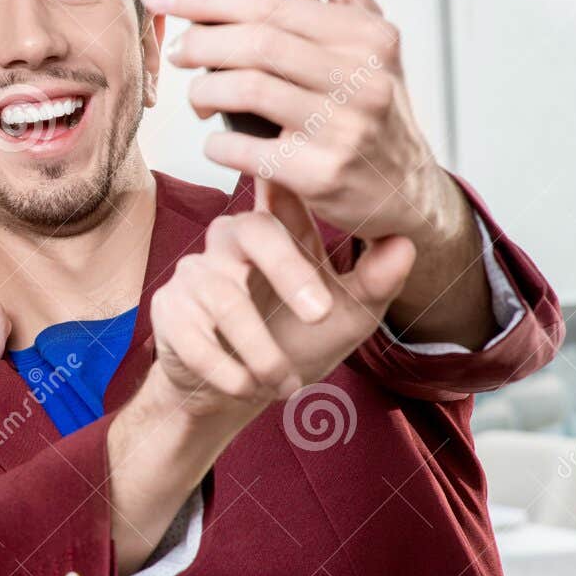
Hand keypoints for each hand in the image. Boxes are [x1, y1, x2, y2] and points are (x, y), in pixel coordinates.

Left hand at [144, 0, 459, 244]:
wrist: (403, 188)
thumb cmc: (373, 106)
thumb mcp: (368, 33)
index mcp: (365, 35)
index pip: (270, 1)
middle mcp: (360, 78)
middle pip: (253, 43)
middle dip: (200, 42)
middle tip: (181, 50)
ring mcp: (342, 129)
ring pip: (245, 91)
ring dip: (203, 92)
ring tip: (199, 94)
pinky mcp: (320, 175)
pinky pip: (244, 150)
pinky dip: (217, 143)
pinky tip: (219, 140)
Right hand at [147, 181, 415, 419]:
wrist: (239, 393)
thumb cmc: (294, 343)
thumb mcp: (347, 317)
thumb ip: (375, 281)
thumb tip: (407, 244)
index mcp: (274, 232)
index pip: (282, 196)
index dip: (292, 186)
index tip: (309, 182)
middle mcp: (229, 242)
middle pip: (253, 230)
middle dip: (289, 273)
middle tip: (320, 315)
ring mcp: (194, 273)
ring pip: (226, 297)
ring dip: (261, 350)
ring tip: (285, 383)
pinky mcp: (168, 308)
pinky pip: (195, 335)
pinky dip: (226, 369)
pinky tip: (247, 387)